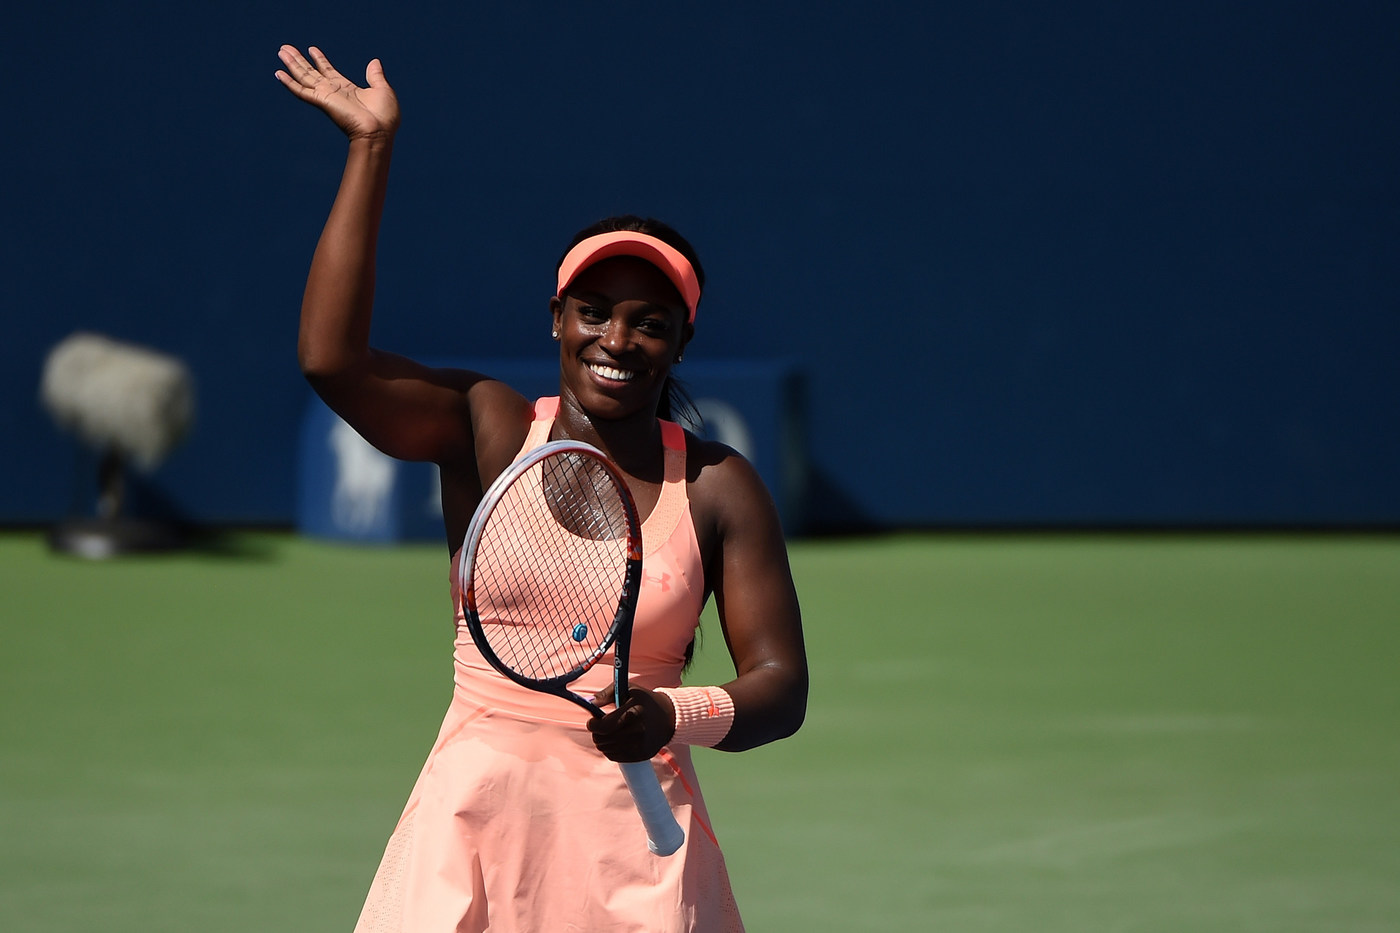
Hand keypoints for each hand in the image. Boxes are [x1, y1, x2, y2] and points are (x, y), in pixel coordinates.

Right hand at [275, 46, 399, 140]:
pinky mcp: (322, 101)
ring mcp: (326, 96)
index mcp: (347, 89)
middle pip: (312, 72)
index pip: (329, 71)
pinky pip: (301, 90)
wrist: (378, 132)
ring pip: (304, 77)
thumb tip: (375, 62)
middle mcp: (333, 92)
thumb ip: (375, 76)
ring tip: (281, 51)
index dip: (320, 60)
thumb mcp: (382, 90)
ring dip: (292, 64)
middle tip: (286, 48)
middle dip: (299, 60)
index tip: (311, 49)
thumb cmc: (384, 117)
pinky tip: (279, 73)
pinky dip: (289, 83)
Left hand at [586, 686, 675, 762]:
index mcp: (632, 713)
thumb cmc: (644, 701)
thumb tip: (590, 703)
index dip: (592, 725)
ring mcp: (639, 745)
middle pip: (602, 740)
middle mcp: (637, 731)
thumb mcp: (628, 689)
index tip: (592, 721)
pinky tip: (617, 740)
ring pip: (606, 750)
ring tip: (611, 732)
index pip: (602, 727)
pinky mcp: (640, 755)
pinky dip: (611, 749)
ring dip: (603, 742)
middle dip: (597, 733)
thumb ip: (606, 694)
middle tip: (601, 726)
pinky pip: (614, 757)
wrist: (668, 717)